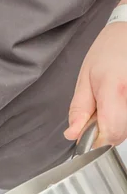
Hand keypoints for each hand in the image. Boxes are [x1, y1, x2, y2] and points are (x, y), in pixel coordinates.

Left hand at [65, 22, 126, 146]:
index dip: (93, 141)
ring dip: (112, 125)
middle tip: (95, 111)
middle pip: (117, 136)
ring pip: (124, 131)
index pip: (108, 135)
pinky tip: (116, 104)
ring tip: (107, 104)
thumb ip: (78, 110)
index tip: (83, 134)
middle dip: (101, 132)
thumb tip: (72, 134)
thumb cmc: (108, 51)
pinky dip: (120, 120)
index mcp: (115, 91)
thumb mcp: (85, 79)